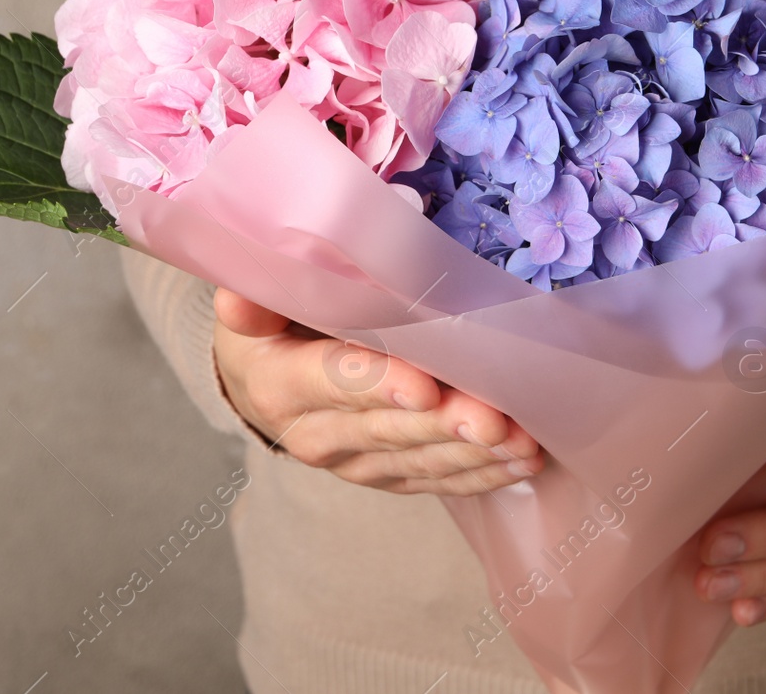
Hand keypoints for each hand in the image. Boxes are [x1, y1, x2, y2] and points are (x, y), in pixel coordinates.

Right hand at [212, 288, 544, 494]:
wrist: (264, 383)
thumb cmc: (272, 324)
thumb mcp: (254, 303)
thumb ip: (257, 296)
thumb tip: (241, 286)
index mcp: (280, 383)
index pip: (333, 381)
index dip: (378, 384)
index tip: (425, 385)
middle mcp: (315, 434)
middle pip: (387, 428)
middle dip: (444, 424)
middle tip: (494, 418)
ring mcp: (354, 463)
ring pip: (419, 460)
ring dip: (475, 454)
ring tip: (523, 442)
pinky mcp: (387, 476)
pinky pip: (436, 480)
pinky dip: (483, 473)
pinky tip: (523, 462)